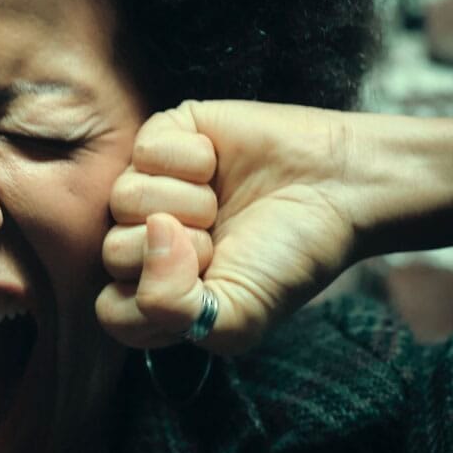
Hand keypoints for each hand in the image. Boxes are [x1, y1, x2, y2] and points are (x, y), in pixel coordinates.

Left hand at [97, 100, 362, 353]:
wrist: (339, 188)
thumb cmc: (291, 256)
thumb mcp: (237, 315)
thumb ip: (173, 309)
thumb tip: (147, 235)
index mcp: (162, 290)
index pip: (113, 311)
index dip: (156, 298)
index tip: (207, 281)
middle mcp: (148, 240)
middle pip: (114, 253)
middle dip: (177, 249)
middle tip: (222, 238)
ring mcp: (153, 187)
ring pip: (123, 199)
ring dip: (187, 202)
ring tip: (221, 202)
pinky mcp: (165, 138)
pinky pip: (144, 150)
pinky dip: (189, 159)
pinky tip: (217, 164)